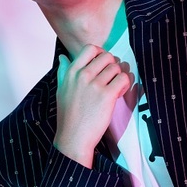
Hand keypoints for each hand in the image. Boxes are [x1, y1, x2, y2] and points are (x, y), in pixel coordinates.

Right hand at [54, 45, 131, 166]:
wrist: (73, 137)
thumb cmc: (68, 116)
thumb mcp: (60, 90)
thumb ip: (63, 72)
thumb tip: (64, 57)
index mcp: (71, 72)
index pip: (90, 48)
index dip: (101, 54)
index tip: (103, 65)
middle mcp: (83, 75)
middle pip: (107, 56)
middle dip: (112, 66)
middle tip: (111, 78)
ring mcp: (95, 85)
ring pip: (117, 67)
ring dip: (120, 76)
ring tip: (116, 87)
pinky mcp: (107, 96)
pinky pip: (124, 79)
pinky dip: (126, 84)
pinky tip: (120, 93)